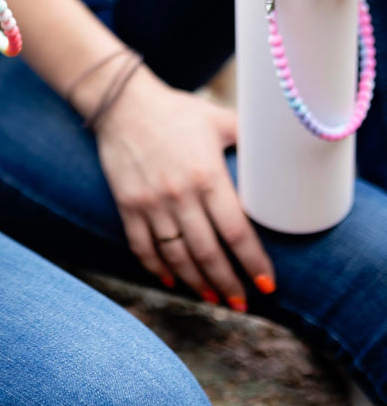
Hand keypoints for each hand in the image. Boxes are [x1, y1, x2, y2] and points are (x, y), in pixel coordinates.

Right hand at [93, 66, 275, 307]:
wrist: (121, 102)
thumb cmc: (175, 110)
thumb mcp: (218, 119)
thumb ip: (249, 136)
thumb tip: (284, 147)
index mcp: (206, 175)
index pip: (235, 231)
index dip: (252, 262)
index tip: (267, 283)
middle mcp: (178, 194)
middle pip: (208, 252)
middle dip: (228, 283)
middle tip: (243, 302)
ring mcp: (150, 202)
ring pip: (176, 256)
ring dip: (197, 282)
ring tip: (213, 297)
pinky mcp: (127, 204)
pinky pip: (142, 245)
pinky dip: (156, 267)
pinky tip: (171, 278)